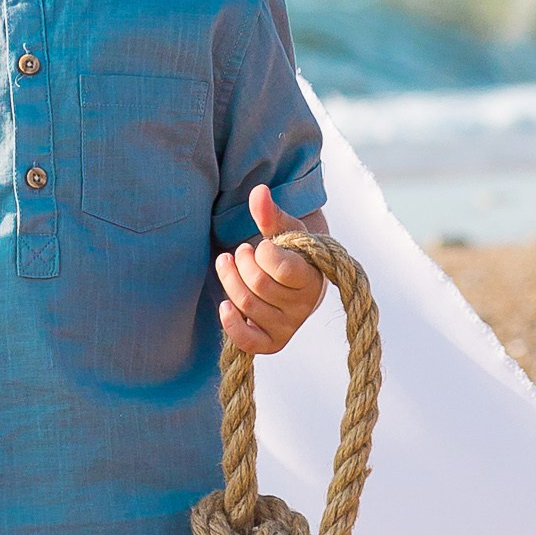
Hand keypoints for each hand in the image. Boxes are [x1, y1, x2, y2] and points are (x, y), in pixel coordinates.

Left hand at [215, 185, 328, 356]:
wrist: (295, 283)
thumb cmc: (291, 253)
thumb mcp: (284, 230)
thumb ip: (271, 213)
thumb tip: (258, 192)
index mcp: (312, 277)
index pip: (281, 267)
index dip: (263, 253)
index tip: (261, 245)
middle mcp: (304, 306)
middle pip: (258, 285)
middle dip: (241, 262)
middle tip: (241, 251)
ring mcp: (289, 326)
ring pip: (246, 304)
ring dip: (229, 280)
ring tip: (228, 263)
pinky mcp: (272, 342)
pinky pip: (248, 342)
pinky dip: (231, 324)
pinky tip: (223, 304)